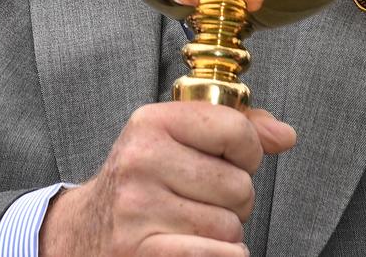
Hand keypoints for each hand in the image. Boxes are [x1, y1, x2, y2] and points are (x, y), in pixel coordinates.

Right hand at [39, 101, 295, 256]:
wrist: (80, 236)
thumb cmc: (142, 183)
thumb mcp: (175, 140)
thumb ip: (234, 128)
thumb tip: (285, 136)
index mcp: (151, 123)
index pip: (236, 129)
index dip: (246, 151)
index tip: (230, 159)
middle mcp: (141, 161)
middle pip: (239, 185)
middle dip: (231, 199)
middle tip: (197, 200)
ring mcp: (139, 210)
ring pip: (231, 227)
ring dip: (220, 232)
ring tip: (187, 224)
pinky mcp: (143, 254)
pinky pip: (222, 256)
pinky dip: (219, 255)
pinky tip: (191, 248)